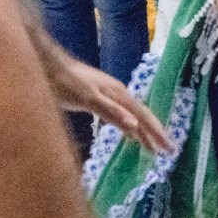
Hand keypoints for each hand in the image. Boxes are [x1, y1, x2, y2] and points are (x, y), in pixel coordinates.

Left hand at [46, 49, 170, 154]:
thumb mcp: (88, 99)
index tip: (170, 149)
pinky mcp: (98, 99)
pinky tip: (128, 135)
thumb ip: (111, 112)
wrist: (47, 65)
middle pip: (141, 116)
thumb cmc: (65, 82)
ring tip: (152, 148)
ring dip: (143, 132)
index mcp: (119, 94)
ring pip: (131, 116)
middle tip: (168, 151)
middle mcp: (117, 94)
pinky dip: (128, 127)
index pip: (143, 117)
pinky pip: (120, 116)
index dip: (157, 133)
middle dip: (155, 133)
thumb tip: (136, 126)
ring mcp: (108, 95)